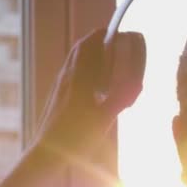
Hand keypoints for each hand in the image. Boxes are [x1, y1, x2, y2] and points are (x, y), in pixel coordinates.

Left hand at [33, 29, 145, 158]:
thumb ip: (121, 99)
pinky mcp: (56, 96)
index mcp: (79, 78)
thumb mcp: (104, 119)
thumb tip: (138, 85)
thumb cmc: (76, 137)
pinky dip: (84, 69)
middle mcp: (67, 77)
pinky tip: (94, 85)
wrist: (48, 153)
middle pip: (80, 49)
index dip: (102, 34)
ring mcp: (59, 86)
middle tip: (114, 46)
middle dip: (97, 42)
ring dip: (89, 55)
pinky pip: (70, 73)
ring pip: (74, 61)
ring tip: (107, 63)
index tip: (116, 33)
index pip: (88, 44)